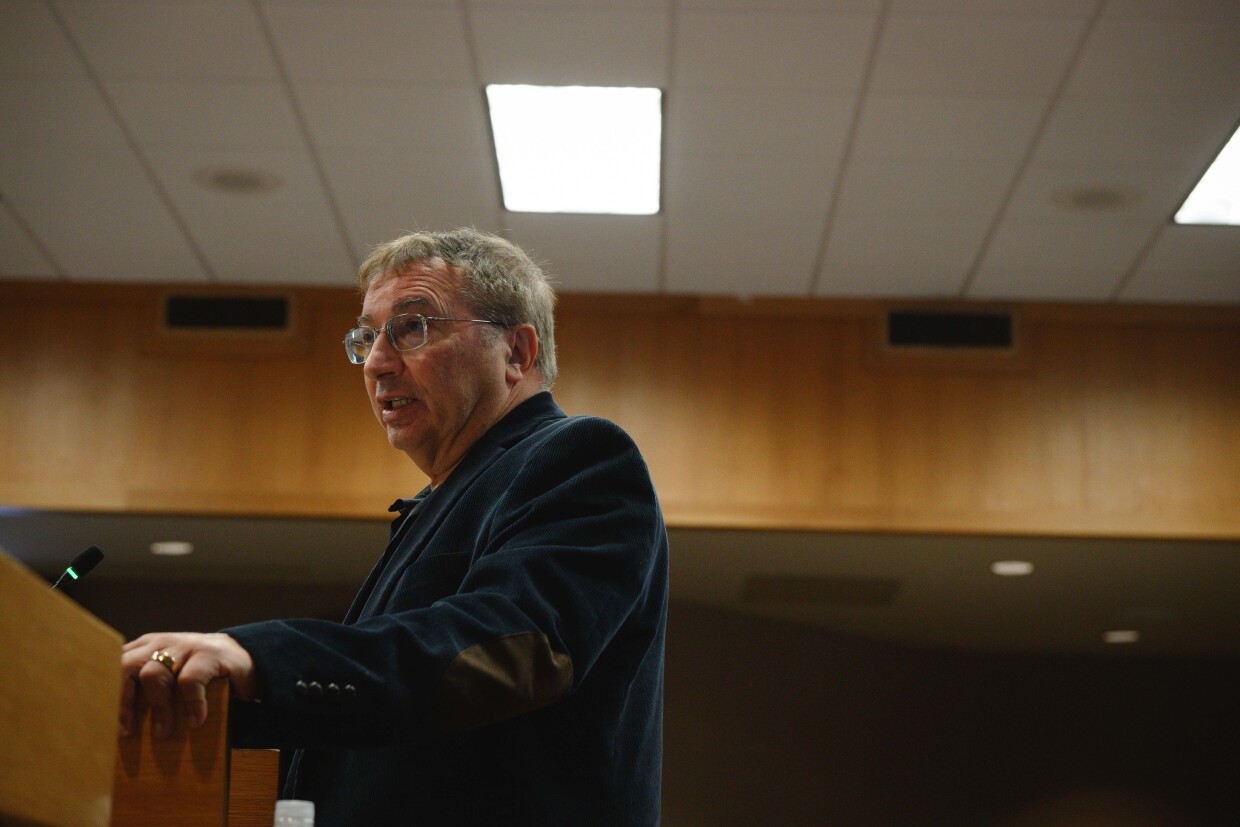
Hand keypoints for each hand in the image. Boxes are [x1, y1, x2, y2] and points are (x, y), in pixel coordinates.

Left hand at [120, 632, 256, 739]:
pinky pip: (190, 681)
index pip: (113, 666)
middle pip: (125, 667)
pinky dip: (191, 705)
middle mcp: (161, 643)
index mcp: (145, 648)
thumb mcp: (169, 680)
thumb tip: (121, 733)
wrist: (246, 657)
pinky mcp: (209, 655)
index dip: (107, 696)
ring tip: (164, 734)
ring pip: (154, 674)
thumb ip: (147, 692)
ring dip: (157, 709)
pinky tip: (196, 722)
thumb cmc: (200, 676)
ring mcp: (185, 647)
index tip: (110, 725)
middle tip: (128, 731)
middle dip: (123, 702)